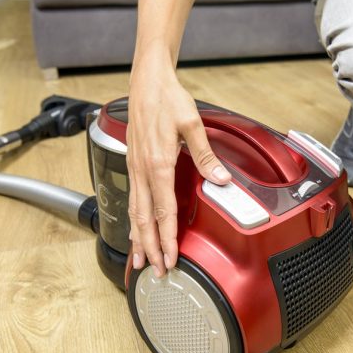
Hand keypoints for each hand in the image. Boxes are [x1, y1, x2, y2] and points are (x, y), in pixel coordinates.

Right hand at [127, 52, 230, 276]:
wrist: (147, 81)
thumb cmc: (167, 99)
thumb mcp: (192, 123)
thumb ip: (206, 155)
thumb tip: (220, 178)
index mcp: (159, 164)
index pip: (164, 211)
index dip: (168, 238)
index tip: (171, 258)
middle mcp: (143, 170)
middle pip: (144, 219)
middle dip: (151, 247)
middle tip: (156, 271)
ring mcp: (135, 168)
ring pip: (134, 212)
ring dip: (138, 238)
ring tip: (140, 260)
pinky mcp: (133, 164)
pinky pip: (132, 198)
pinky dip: (133, 220)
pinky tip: (135, 230)